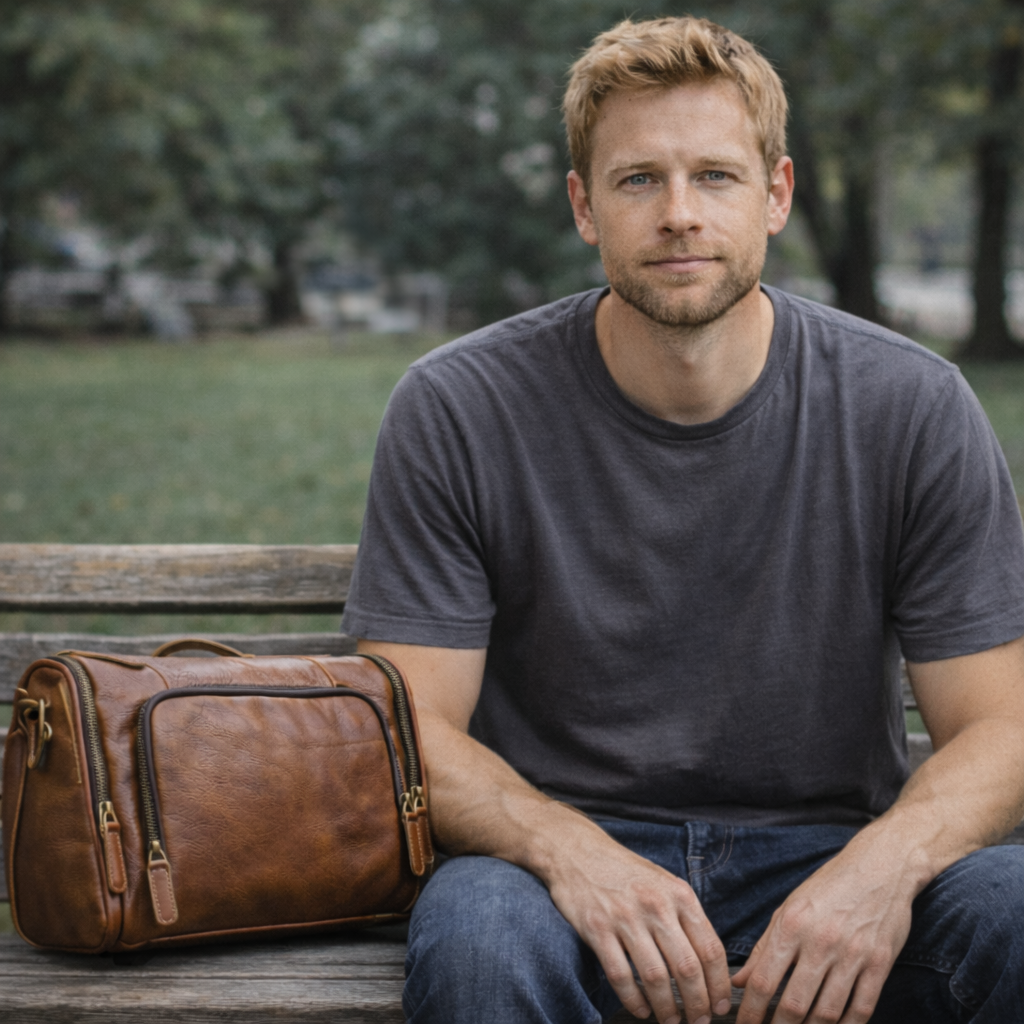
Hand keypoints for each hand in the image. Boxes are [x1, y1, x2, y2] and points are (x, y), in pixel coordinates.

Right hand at [544, 832, 733, 1023]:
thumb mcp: (664, 883)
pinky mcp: (597, 929)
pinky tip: (641, 1009)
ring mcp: (625, 917)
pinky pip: (620, 976)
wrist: (578, 851)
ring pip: (655, 977)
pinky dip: (633, 1000)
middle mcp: (655, 906)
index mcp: (679, 895)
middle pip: (687, 969)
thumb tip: (708, 963)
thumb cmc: (626, 872)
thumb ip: (685, 916)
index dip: (720, 986)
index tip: (721, 1006)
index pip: (711, 949)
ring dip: (667, 1009)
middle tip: (699, 1022)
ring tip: (671, 1021)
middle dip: (698, 1005)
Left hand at [731, 842, 914, 1023]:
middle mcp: (820, 941)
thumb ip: (763, 947)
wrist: (879, 868)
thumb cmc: (827, 888)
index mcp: (792, 926)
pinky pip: (862, 1008)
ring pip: (827, 1012)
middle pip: (795, 1004)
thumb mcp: (788, 908)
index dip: (751, 1012)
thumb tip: (740, 981)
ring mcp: (852, 954)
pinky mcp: (879, 963)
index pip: (765, 980)